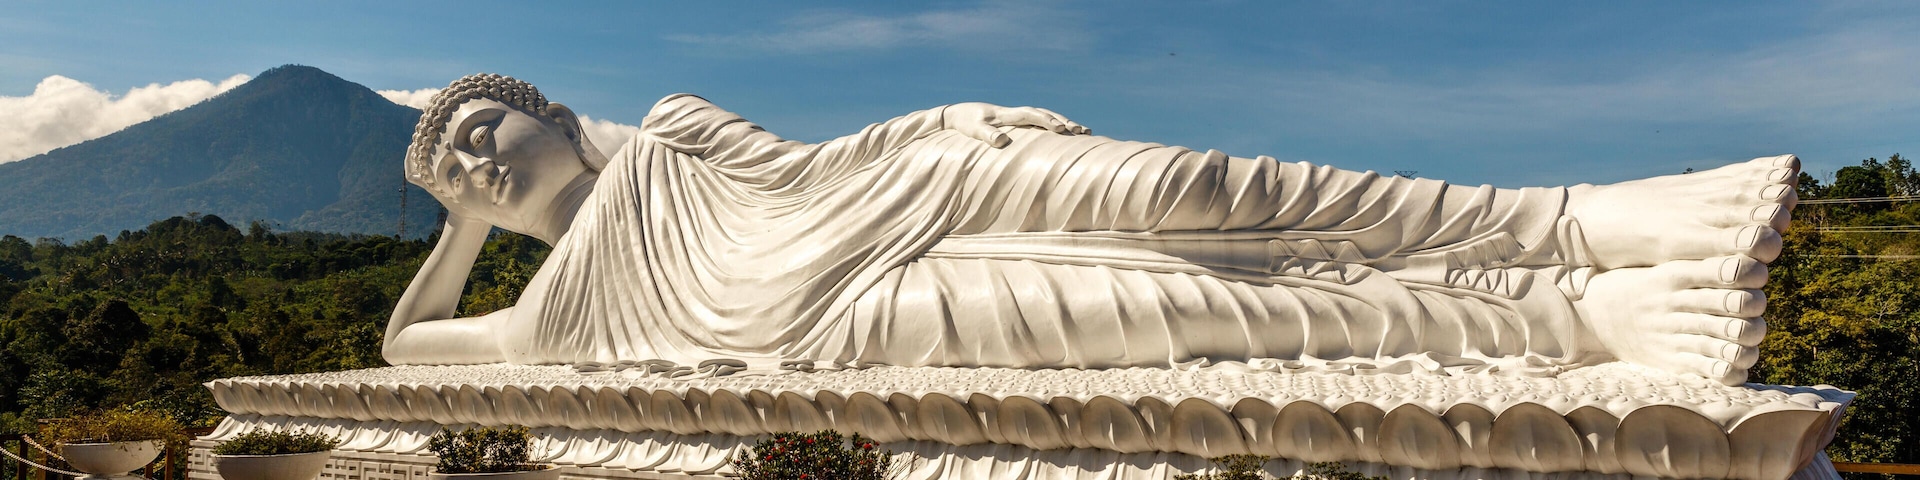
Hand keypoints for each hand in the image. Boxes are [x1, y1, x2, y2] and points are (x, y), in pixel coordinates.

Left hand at [942, 103, 1089, 147]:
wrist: (959, 113)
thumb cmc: (966, 123)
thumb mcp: (974, 129)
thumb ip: (987, 135)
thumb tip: (1002, 141)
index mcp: (1008, 114)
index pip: (1031, 115)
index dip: (1046, 121)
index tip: (1061, 130)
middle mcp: (1016, 113)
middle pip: (1045, 114)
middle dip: (1064, 121)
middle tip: (1082, 131)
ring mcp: (1018, 116)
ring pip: (1046, 116)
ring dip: (1064, 122)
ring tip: (1083, 131)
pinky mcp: (1017, 122)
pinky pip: (1040, 122)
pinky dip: (1054, 125)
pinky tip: (1067, 133)